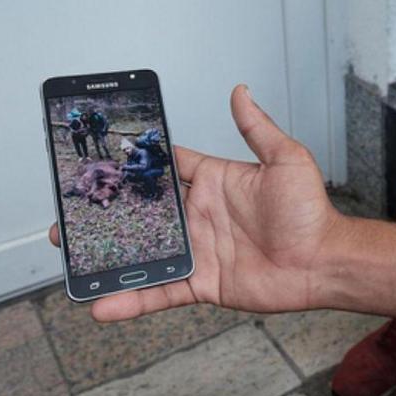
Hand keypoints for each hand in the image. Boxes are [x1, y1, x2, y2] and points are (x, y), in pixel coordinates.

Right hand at [48, 85, 340, 321]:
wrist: (323, 261)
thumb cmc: (310, 210)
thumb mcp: (286, 159)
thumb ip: (256, 127)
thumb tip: (240, 90)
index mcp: (214, 182)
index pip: (168, 167)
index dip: (138, 163)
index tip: (103, 159)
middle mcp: (201, 215)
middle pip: (145, 211)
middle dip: (110, 211)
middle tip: (73, 212)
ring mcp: (200, 250)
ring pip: (146, 252)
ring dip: (110, 256)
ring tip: (73, 257)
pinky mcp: (204, 282)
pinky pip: (162, 290)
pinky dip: (133, 299)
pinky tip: (102, 304)